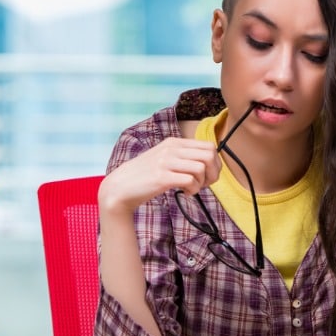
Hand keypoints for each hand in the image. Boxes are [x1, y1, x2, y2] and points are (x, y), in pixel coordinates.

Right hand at [99, 137, 219, 215]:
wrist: (120, 187)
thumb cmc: (144, 176)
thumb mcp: (164, 158)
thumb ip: (182, 157)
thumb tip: (208, 163)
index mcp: (173, 142)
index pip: (209, 146)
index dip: (215, 163)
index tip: (207, 176)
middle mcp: (171, 148)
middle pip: (209, 155)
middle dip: (213, 173)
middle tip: (204, 184)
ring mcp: (165, 162)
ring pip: (201, 167)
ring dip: (202, 183)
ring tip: (192, 189)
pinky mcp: (162, 177)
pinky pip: (190, 181)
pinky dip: (193, 190)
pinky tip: (185, 193)